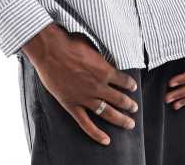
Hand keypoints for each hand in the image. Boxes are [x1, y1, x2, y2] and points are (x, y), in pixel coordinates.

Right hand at [22, 25, 138, 145]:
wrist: (50, 50)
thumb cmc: (69, 43)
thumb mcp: (91, 46)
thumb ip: (99, 57)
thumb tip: (104, 59)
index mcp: (104, 70)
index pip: (124, 80)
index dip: (130, 84)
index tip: (133, 87)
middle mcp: (98, 86)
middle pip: (119, 99)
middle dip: (129, 105)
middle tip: (134, 108)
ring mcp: (85, 97)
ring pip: (107, 112)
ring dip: (120, 119)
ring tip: (129, 123)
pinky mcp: (72, 104)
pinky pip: (86, 123)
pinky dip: (96, 133)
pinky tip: (106, 140)